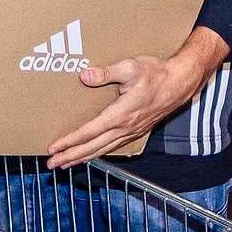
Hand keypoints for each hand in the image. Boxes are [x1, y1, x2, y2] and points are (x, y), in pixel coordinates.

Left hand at [44, 28, 230, 169]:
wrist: (180, 84)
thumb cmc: (155, 74)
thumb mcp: (130, 67)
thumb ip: (106, 73)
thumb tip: (85, 76)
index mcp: (120, 115)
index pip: (89, 132)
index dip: (69, 141)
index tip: (54, 148)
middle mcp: (124, 128)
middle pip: (92, 147)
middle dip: (70, 156)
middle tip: (51, 164)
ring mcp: (131, 132)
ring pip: (102, 150)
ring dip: (82, 157)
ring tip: (65, 164)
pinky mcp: (135, 131)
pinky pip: (112, 147)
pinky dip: (98, 153)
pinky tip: (90, 155)